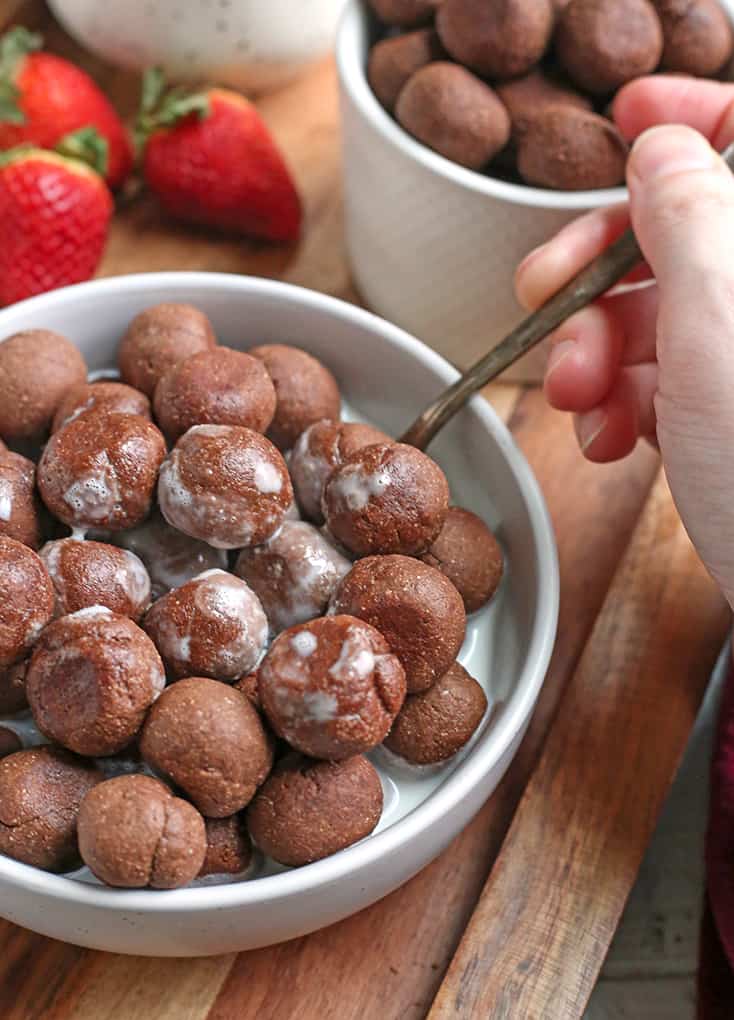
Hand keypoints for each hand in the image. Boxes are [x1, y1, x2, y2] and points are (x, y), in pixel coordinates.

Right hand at [514, 76, 733, 605]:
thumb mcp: (720, 319)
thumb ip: (687, 213)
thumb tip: (662, 146)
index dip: (691, 117)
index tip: (625, 124)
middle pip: (682, 229)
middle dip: (599, 268)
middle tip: (547, 296)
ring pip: (655, 314)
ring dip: (593, 352)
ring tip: (576, 399)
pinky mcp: (727, 414)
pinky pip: (658, 379)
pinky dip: (618, 403)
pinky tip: (609, 436)